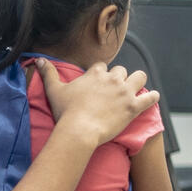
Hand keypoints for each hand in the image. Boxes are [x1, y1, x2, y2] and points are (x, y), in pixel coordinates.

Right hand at [35, 58, 158, 146]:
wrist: (79, 130)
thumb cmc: (66, 112)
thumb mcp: (54, 91)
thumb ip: (48, 73)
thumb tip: (39, 60)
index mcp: (95, 74)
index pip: (102, 66)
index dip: (100, 74)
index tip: (97, 84)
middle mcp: (112, 79)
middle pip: (121, 71)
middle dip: (118, 79)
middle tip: (113, 91)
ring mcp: (125, 92)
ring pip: (139, 77)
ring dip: (137, 82)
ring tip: (132, 91)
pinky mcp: (134, 106)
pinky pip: (151, 97)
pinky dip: (152, 97)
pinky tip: (150, 99)